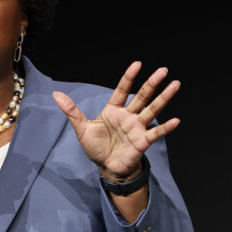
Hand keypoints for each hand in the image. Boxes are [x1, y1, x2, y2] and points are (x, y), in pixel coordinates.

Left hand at [53, 62, 179, 179]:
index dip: (129, 77)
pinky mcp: (142, 141)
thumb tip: (56, 94)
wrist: (106, 168)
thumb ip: (72, 111)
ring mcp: (137, 128)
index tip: (137, 64)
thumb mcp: (82, 128)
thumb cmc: (96, 147)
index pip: (122, 90)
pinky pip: (156, 133)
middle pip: (142, 97)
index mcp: (113, 110)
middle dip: (152, 83)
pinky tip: (176, 120)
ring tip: (176, 85)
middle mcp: (128, 116)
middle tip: (164, 70)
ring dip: (164, 98)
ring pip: (152, 110)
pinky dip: (165, 127)